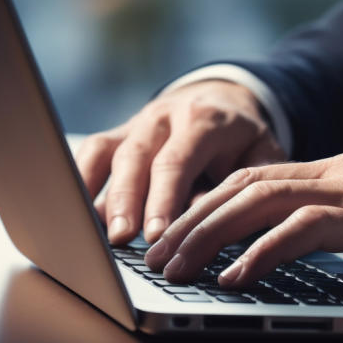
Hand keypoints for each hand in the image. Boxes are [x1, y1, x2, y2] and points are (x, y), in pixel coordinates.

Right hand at [74, 80, 285, 244]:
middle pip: (137, 157)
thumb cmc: (244, 139)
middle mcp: (166, 116)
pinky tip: (81, 215)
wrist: (225, 102)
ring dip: (103, 195)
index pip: (178, 159)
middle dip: (128, 200)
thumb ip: (243, 183)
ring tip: (99, 236)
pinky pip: (93, 152)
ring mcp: (138, 123)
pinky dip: (83, 181)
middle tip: (122, 239)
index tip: (158, 234)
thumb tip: (215, 218)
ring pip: (110, 154)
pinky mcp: (120, 134)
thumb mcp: (261, 155)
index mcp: (205, 119)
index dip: (165, 198)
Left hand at [143, 152, 342, 286]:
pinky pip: (306, 228)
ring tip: (177, 269)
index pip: (258, 178)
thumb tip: (299, 243)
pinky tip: (237, 274)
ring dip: (211, 235)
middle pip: (246, 185)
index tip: (175, 234)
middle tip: (154, 256)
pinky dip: (263, 250)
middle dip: (192, 220)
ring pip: (264, 200)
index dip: (208, 204)